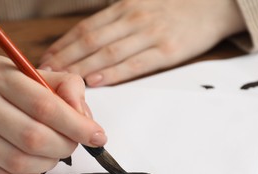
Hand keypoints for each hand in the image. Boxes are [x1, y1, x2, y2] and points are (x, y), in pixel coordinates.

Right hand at [0, 56, 105, 173]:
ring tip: (53, 152)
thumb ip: (67, 87)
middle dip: (65, 146)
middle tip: (73, 143)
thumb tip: (85, 118)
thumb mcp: (32, 72)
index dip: (77, 125)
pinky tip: (36, 167)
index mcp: (0, 78)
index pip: (45, 106)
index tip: (98, 136)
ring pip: (20, 162)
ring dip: (49, 163)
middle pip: (34, 138)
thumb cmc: (1, 83)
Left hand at [39, 0, 245, 86]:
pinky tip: (96, 82)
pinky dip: (113, 73)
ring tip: (62, 82)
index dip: (62, 45)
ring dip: (82, 69)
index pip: (84, 28)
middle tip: (44, 76)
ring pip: (108, 53)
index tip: (44, 61)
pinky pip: (135, 64)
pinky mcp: (167, 51)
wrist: (213, 6)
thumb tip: (84, 42)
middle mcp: (132, 18)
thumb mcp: (139, 5)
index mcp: (123, 7)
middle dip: (64, 60)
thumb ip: (113, 21)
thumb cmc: (171, 9)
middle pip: (90, 41)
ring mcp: (150, 34)